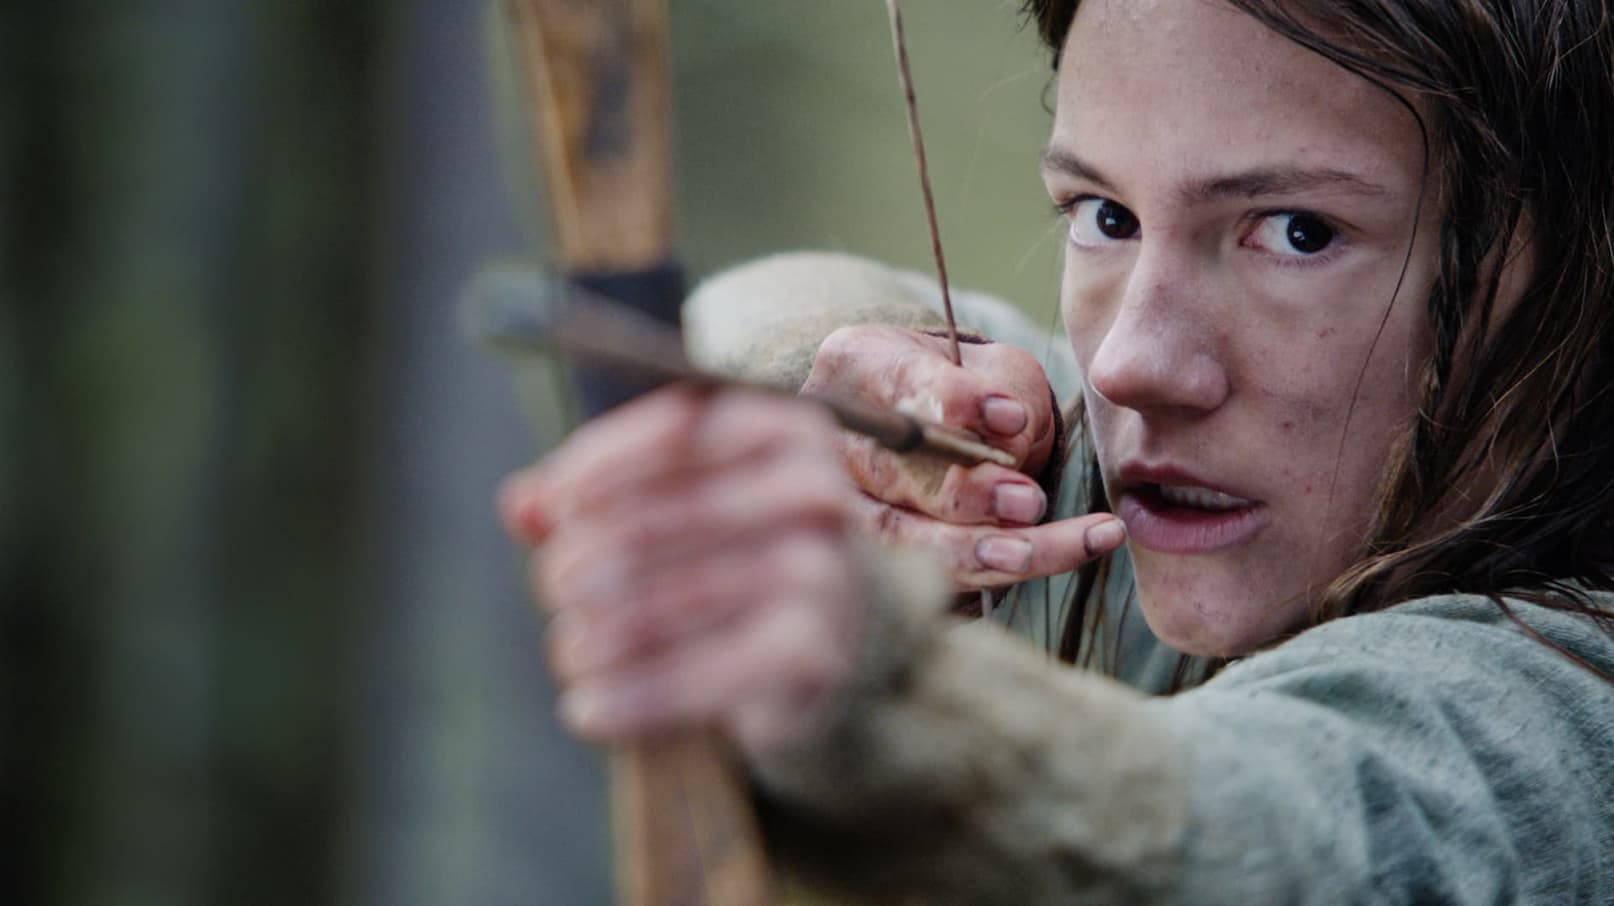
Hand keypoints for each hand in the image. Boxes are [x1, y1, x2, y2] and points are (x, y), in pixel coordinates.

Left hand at [499, 386, 870, 753]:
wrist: (831, 641)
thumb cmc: (735, 554)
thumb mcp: (675, 506)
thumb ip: (596, 495)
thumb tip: (522, 506)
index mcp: (783, 432)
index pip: (678, 430)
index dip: (601, 465)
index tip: (552, 508)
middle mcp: (815, 492)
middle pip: (665, 516)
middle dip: (589, 557)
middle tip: (553, 589)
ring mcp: (823, 572)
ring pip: (676, 599)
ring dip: (600, 634)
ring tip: (566, 653)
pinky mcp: (815, 652)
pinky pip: (703, 675)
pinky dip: (635, 696)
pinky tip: (586, 710)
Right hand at [803, 324, 1122, 589]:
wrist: (954, 434)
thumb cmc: (975, 392)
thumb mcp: (1001, 371)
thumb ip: (1007, 394)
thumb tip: (1007, 443)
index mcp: (857, 363)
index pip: (899, 382)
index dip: (955, 404)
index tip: (1015, 418)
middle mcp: (835, 436)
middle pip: (887, 472)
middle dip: (961, 494)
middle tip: (1026, 501)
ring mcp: (841, 501)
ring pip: (898, 537)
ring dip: (972, 550)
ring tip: (1033, 551)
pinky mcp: (869, 555)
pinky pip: (925, 577)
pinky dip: (993, 575)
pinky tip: (1059, 558)